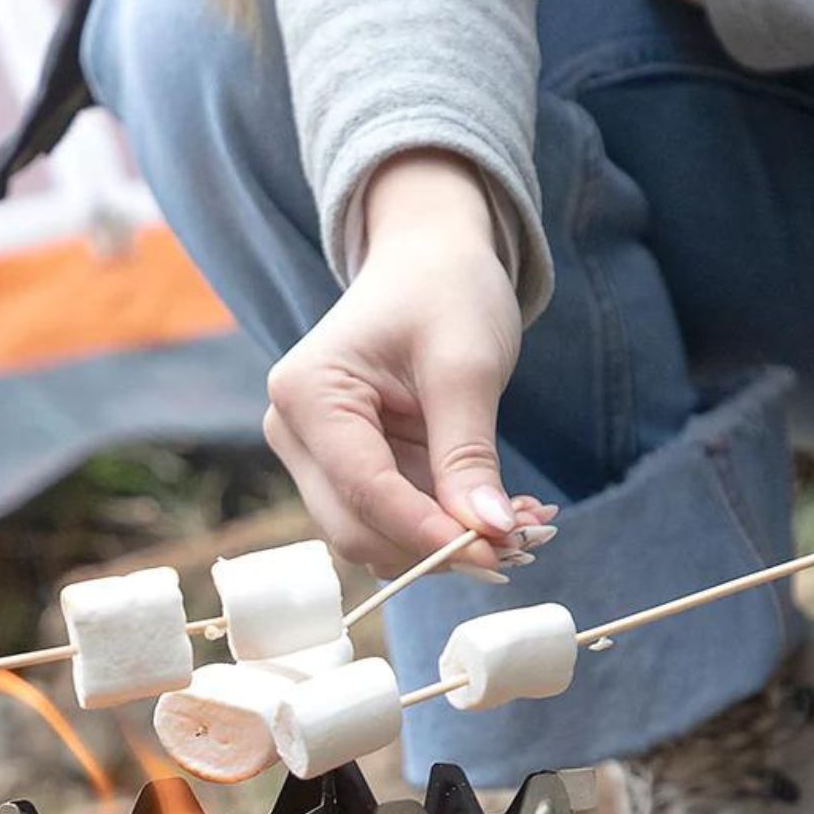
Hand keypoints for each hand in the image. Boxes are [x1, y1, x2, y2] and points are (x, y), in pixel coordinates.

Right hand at [263, 151, 531, 576]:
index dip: (427, 532)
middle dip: (433, 548)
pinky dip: (443, 530)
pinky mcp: (347, 473)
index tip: (495, 552)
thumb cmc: (444, 290)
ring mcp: (315, 459)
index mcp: (307, 394)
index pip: (364, 489)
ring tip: (519, 526)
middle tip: (516, 547)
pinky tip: (496, 513)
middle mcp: (294, 434)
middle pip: (356, 528)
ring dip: (442, 546)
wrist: (429, 261)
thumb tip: (490, 533)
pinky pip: (392, 523)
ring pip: (374, 537)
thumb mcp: (466, 365)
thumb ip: (469, 453)